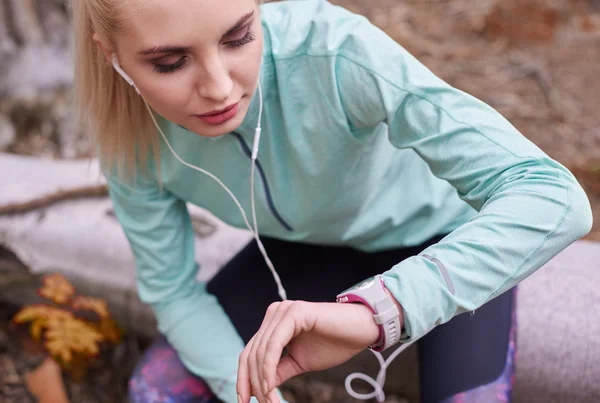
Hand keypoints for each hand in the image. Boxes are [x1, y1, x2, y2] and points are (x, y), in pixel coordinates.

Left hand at [236, 300, 380, 402]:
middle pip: (251, 353)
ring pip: (260, 351)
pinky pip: (274, 345)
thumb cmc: (334, 343)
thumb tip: (259, 386)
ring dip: (261, 381)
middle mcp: (275, 313)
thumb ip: (278, 370)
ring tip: (270, 401)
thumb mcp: (300, 362)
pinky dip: (268, 367)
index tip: (244, 401)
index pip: (250, 352)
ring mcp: (283, 311)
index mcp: (274, 323)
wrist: (362, 330)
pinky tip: (269, 385)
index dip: (243, 378)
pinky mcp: (294, 313)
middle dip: (253, 383)